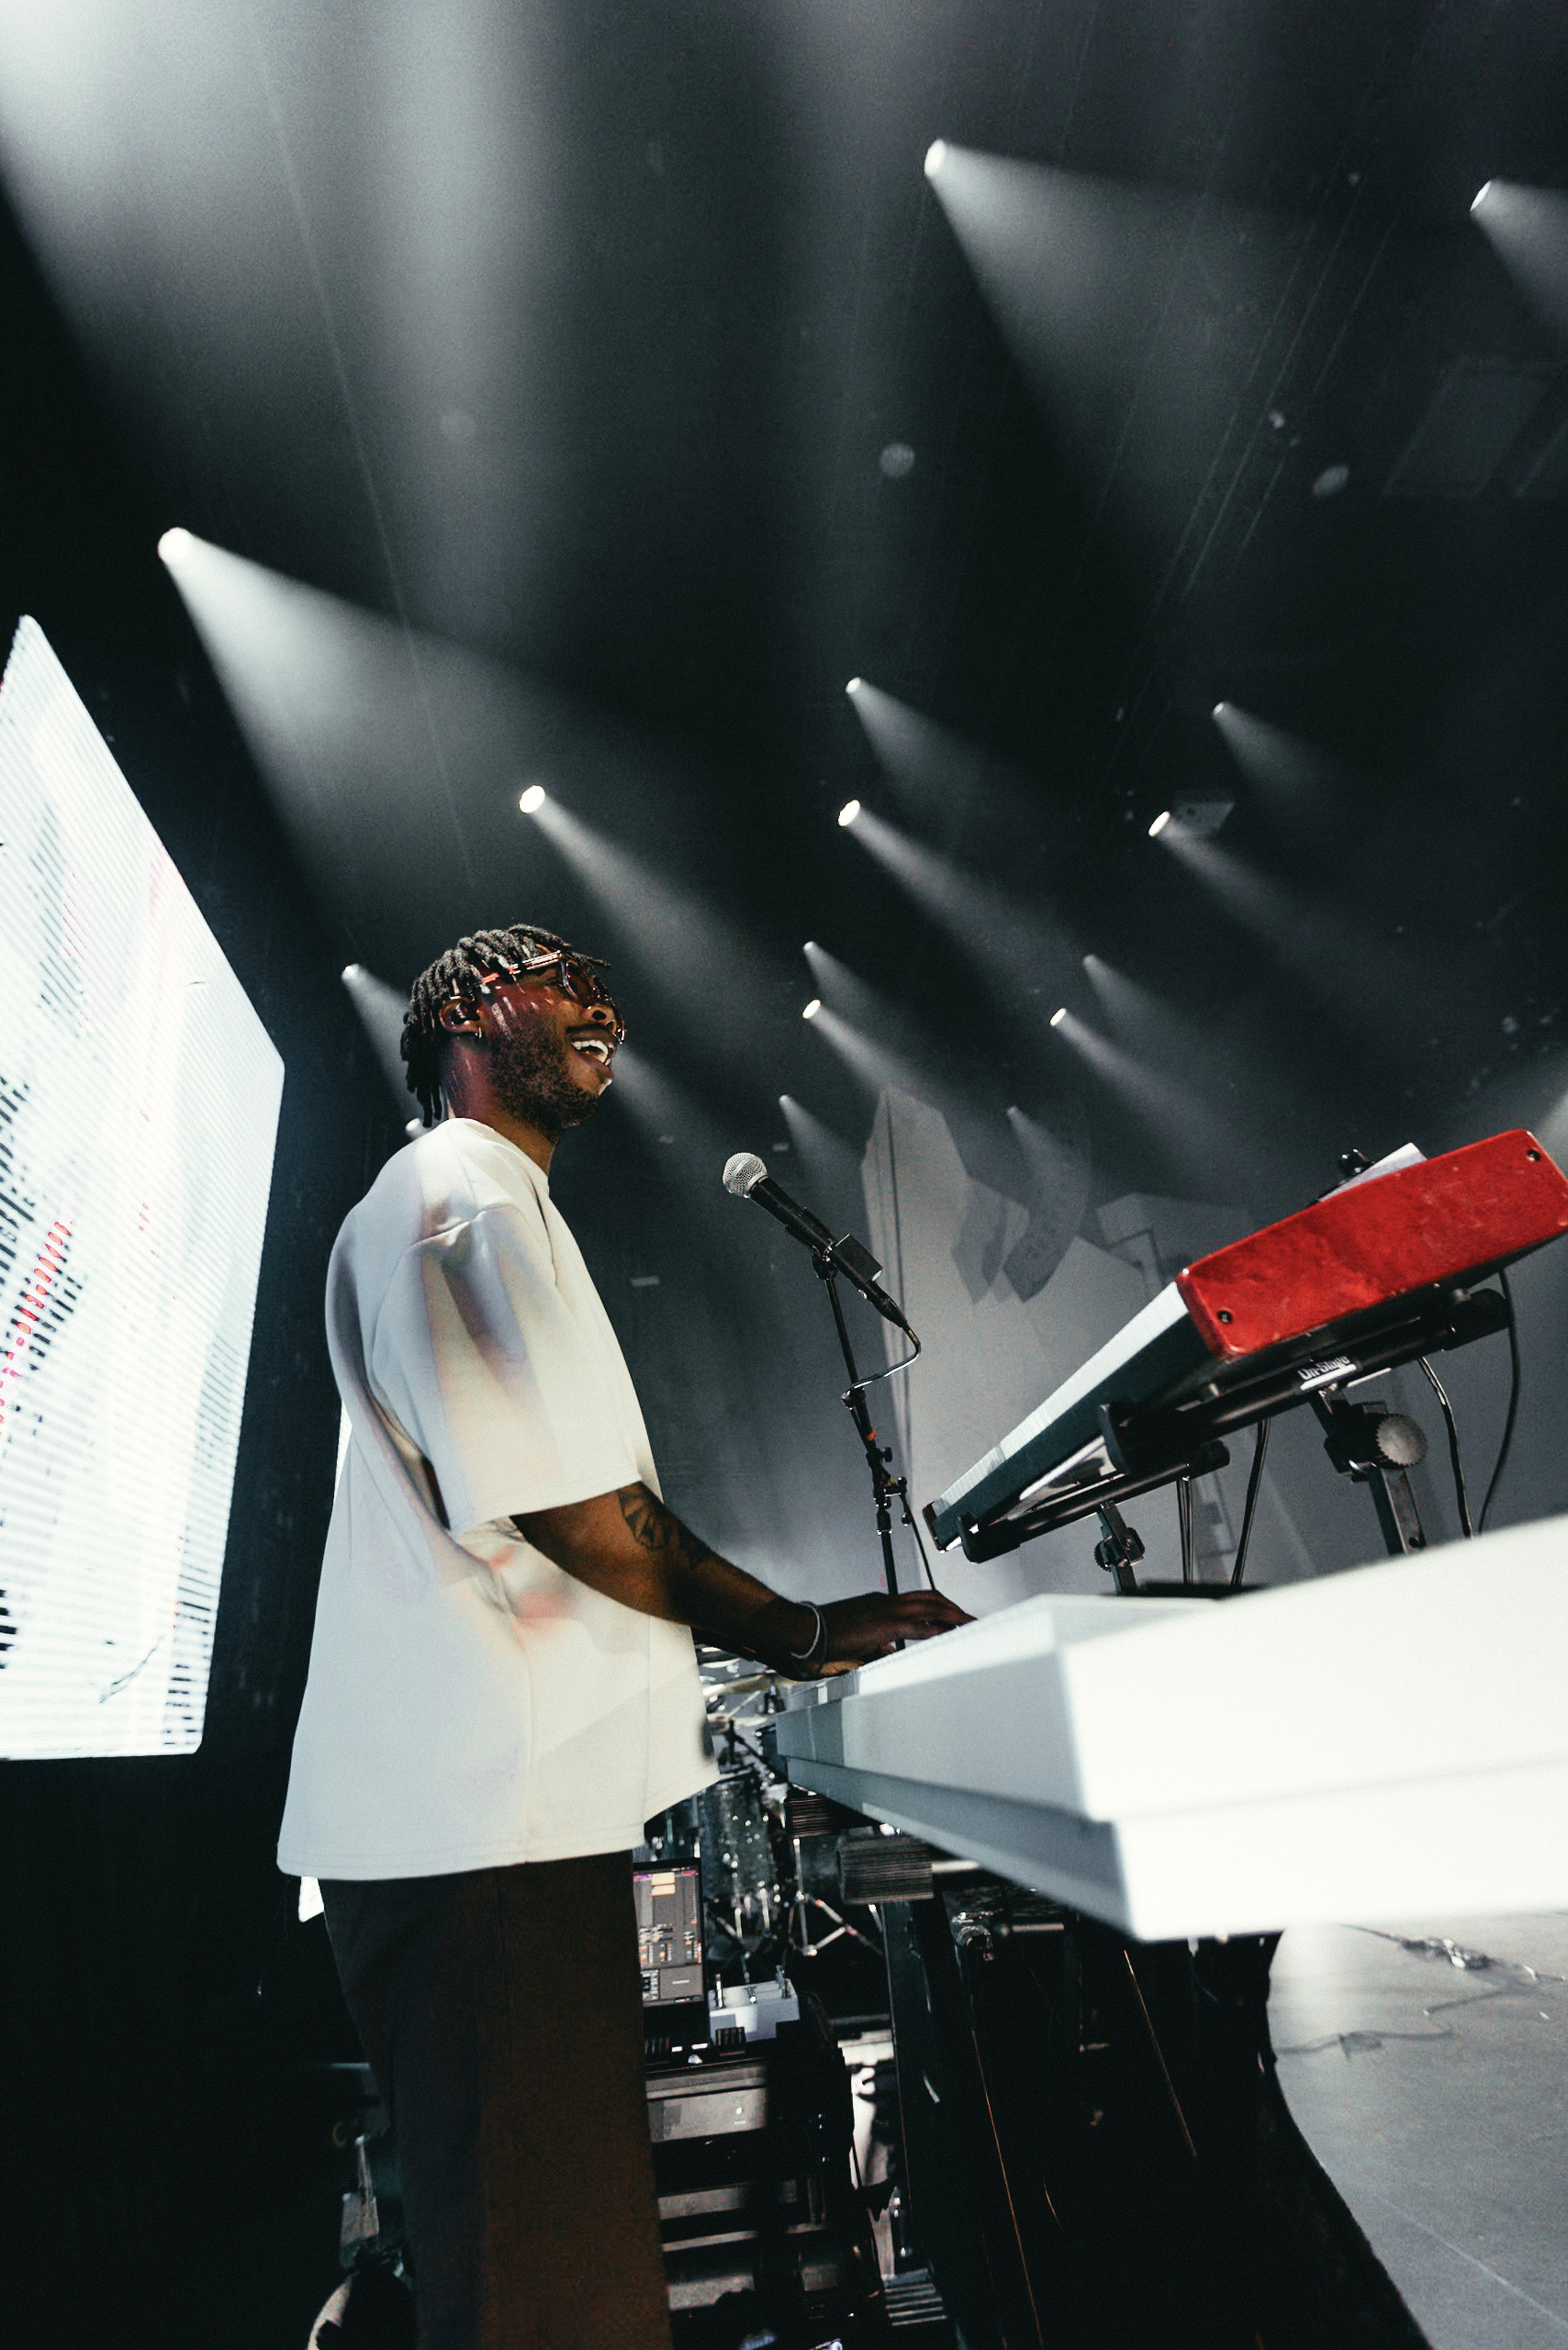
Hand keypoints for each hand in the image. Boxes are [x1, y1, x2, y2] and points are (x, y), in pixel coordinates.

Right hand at [816, 1589, 971, 1668]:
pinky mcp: (884, 1625)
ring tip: (970, 1625)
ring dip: (953, 1615)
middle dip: (953, 1607)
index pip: (918, 1599)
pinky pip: (919, 1626)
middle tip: (971, 1619)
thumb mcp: (855, 1635)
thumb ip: (874, 1640)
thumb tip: (885, 1650)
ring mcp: (886, 1610)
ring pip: (931, 1606)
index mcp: (880, 1603)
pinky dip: (939, 1629)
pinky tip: (950, 1636)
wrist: (806, 1629)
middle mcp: (886, 1602)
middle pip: (930, 1597)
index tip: (953, 1615)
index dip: (939, 1605)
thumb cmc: (825, 1634)